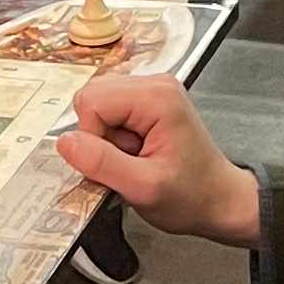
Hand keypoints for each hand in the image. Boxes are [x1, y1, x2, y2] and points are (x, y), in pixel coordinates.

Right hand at [55, 74, 257, 246]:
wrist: (219, 200)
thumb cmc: (191, 196)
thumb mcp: (144, 188)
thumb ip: (102, 163)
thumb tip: (65, 142)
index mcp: (156, 96)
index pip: (91, 101)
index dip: (93, 138)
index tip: (117, 164)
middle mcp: (155, 83)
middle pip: (92, 97)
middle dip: (98, 136)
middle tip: (128, 162)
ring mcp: (152, 89)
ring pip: (97, 105)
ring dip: (106, 138)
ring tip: (134, 159)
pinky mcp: (148, 102)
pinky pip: (109, 112)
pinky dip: (114, 137)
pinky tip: (136, 153)